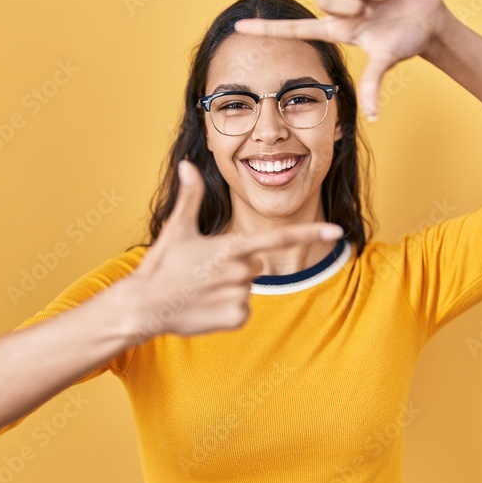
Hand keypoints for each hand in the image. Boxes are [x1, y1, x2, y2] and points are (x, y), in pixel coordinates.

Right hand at [128, 160, 342, 337]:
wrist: (145, 306)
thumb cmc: (161, 265)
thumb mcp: (177, 229)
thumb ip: (190, 196)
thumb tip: (187, 165)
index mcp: (231, 247)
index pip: (280, 238)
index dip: (310, 233)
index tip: (337, 230)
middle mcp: (241, 271)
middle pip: (254, 265)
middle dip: (235, 267)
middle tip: (204, 272)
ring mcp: (240, 296)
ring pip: (247, 289)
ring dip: (229, 289)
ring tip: (200, 290)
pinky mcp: (237, 317)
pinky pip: (243, 311)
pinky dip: (227, 311)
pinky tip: (205, 308)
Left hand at [233, 0, 449, 120]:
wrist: (429, 22)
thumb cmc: (405, 43)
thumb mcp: (386, 61)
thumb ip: (373, 85)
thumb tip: (372, 118)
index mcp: (337, 30)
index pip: (295, 30)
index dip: (267, 30)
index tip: (239, 28)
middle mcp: (340, 9)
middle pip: (326, 0)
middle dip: (352, 6)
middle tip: (371, 13)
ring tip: (385, 3)